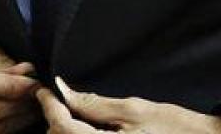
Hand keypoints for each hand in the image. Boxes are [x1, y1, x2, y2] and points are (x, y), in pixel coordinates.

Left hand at [36, 76, 220, 132]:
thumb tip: (65, 90)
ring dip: (66, 133)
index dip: (48, 106)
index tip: (43, 90)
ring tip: (76, 116)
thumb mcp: (136, 110)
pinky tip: (90, 130)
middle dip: (56, 122)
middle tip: (61, 101)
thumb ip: (96, 105)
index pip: (62, 128)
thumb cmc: (176, 128)